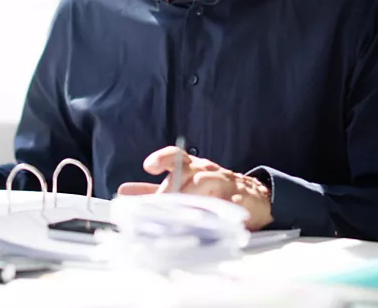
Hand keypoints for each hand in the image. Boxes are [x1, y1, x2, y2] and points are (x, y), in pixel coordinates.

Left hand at [116, 147, 273, 230]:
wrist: (254, 197)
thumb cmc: (212, 190)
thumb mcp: (183, 187)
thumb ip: (154, 190)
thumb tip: (123, 192)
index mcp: (192, 167)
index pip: (176, 156)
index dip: (162, 159)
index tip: (149, 167)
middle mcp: (207, 171)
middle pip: (187, 172)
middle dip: (171, 190)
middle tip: (159, 207)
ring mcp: (225, 184)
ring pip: (204, 184)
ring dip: (189, 198)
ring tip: (178, 213)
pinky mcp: (240, 202)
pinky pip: (227, 205)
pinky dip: (216, 211)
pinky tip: (207, 221)